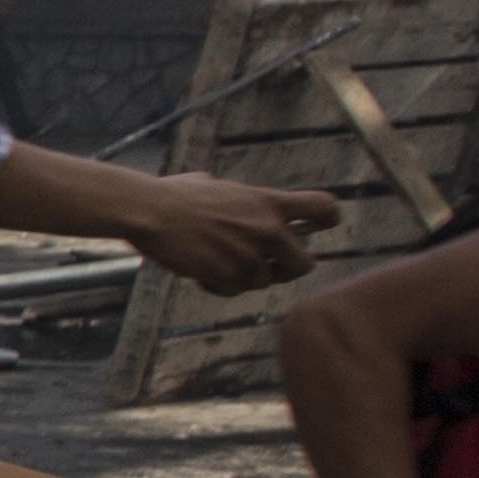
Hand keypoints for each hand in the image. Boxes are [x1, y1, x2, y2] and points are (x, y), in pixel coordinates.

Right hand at [134, 173, 340, 294]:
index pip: (325, 208)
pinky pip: (234, 291)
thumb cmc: (175, 194)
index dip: (327, 219)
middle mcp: (268, 230)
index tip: (317, 226)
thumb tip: (231, 200)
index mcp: (269, 202)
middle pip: (306, 264)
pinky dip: (220, 285)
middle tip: (268, 266)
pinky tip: (200, 271)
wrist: (151, 213)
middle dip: (288, 268)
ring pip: (264, 282)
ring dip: (244, 277)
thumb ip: (238, 199)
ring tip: (217, 262)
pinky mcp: (228, 277)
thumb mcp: (216, 186)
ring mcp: (249, 256)